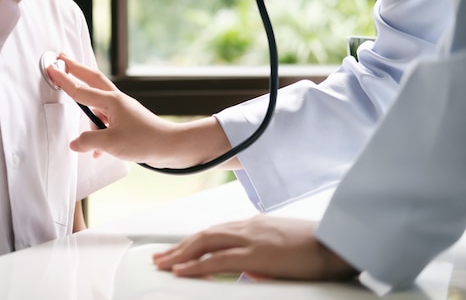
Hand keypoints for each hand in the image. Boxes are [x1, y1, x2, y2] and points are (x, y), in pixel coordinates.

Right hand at [47, 54, 231, 167]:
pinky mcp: (127, 122)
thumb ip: (88, 141)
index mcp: (111, 101)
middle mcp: (116, 102)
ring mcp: (122, 111)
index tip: (51, 67)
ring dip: (87, 112)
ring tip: (80, 121)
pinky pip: (106, 124)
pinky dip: (98, 135)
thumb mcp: (111, 143)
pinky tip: (96, 153)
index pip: (81, 90)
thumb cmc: (144, 141)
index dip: (64, 79)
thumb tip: (75, 143)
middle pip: (92, 81)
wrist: (170, 147)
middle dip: (76, 70)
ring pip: (97, 106)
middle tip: (62, 58)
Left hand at [153, 216, 357, 280]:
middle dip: (179, 247)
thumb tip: (247, 271)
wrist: (337, 243)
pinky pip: (217, 259)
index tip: (178, 250)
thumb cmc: (315, 247)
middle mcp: (246, 228)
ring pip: (204, 244)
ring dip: (180, 255)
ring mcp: (250, 239)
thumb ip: (260, 255)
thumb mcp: (281, 246)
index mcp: (252, 225)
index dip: (193, 242)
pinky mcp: (256, 254)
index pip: (214, 232)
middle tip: (159, 258)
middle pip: (203, 235)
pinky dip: (195, 265)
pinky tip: (181, 270)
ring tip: (163, 264)